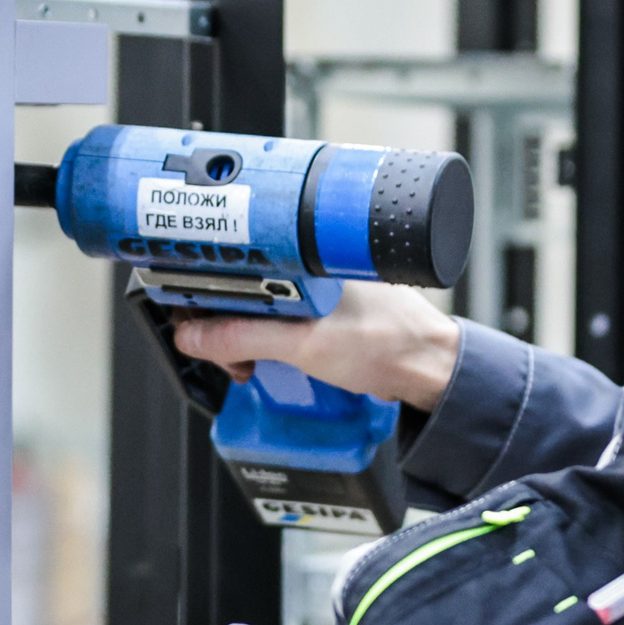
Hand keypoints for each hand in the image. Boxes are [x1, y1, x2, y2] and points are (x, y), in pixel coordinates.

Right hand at [172, 281, 461, 410]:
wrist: (432, 369)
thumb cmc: (389, 344)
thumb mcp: (305, 345)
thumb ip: (244, 339)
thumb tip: (195, 337)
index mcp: (300, 255)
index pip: (227, 263)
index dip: (199, 293)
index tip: (190, 321)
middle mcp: (304, 263)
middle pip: (234, 286)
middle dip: (218, 324)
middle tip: (225, 357)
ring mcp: (312, 285)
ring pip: (252, 304)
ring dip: (238, 337)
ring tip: (245, 365)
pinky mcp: (320, 307)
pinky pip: (273, 318)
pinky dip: (261, 340)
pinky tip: (264, 360)